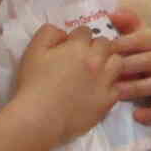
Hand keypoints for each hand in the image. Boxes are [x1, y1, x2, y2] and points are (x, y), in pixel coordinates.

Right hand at [11, 23, 120, 146]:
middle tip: (84, 58)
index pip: (85, 31)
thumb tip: (63, 33)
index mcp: (78, 47)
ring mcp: (105, 81)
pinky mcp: (108, 101)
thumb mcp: (33, 50)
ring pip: (118, 62)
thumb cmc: (33, 83)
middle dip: (95, 47)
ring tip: (97, 72)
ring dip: (108, 63)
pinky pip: (118, 87)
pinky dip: (110, 86)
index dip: (76, 38)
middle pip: (105, 44)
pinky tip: (99, 90)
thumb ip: (49, 33)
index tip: (70, 47)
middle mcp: (97, 61)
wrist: (40, 118)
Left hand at [106, 7, 150, 125]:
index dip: (121, 44)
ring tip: (117, 94)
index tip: (102, 52)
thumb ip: (124, 22)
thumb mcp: (131, 35)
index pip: (140, 39)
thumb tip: (112, 15)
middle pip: (149, 61)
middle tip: (105, 75)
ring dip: (137, 89)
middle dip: (127, 68)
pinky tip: (136, 115)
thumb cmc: (135, 52)